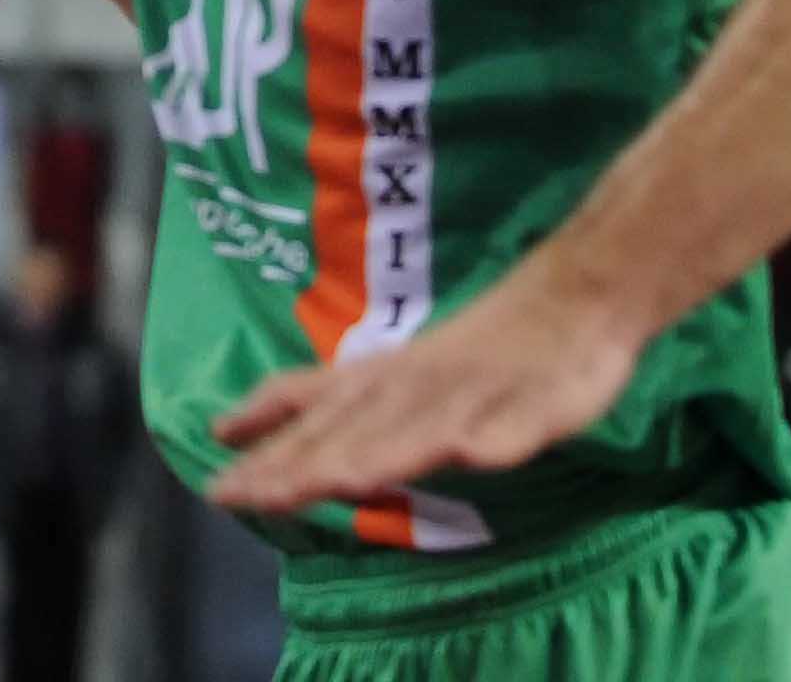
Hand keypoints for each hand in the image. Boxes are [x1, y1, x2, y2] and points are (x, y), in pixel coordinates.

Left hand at [205, 271, 646, 516]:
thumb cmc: (485, 343)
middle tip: (249, 495)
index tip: (215, 478)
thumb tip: (237, 428)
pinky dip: (495, 440)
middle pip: (355, 430)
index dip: (264, 438)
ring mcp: (478, 395)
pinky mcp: (537, 405)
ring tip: (338, 479)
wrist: (575, 295)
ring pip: (425, 428)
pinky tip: (478, 455)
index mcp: (386, 379)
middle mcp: (419, 386)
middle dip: (303, 465)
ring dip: (382, 453)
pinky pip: (515, 427)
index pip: (313, 406)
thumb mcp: (398, 371)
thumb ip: (332, 401)